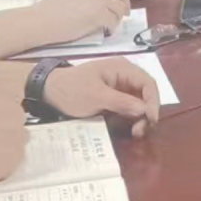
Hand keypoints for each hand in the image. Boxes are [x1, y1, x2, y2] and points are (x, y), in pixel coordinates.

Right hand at [35, 0, 132, 41]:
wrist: (41, 20)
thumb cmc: (51, 9)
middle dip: (125, 3)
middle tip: (125, 12)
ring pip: (119, 6)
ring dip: (119, 16)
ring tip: (113, 23)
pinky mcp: (98, 14)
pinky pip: (113, 20)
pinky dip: (113, 26)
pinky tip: (107, 30)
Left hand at [41, 57, 163, 136]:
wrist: (48, 91)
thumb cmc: (71, 90)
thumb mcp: (96, 97)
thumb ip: (122, 102)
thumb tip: (145, 110)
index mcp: (122, 68)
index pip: (148, 83)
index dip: (153, 102)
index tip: (151, 120)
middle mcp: (124, 75)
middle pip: (146, 93)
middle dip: (147, 112)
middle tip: (140, 131)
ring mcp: (119, 86)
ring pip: (139, 102)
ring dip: (140, 117)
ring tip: (135, 131)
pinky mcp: (113, 96)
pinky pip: (129, 106)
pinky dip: (132, 117)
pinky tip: (130, 127)